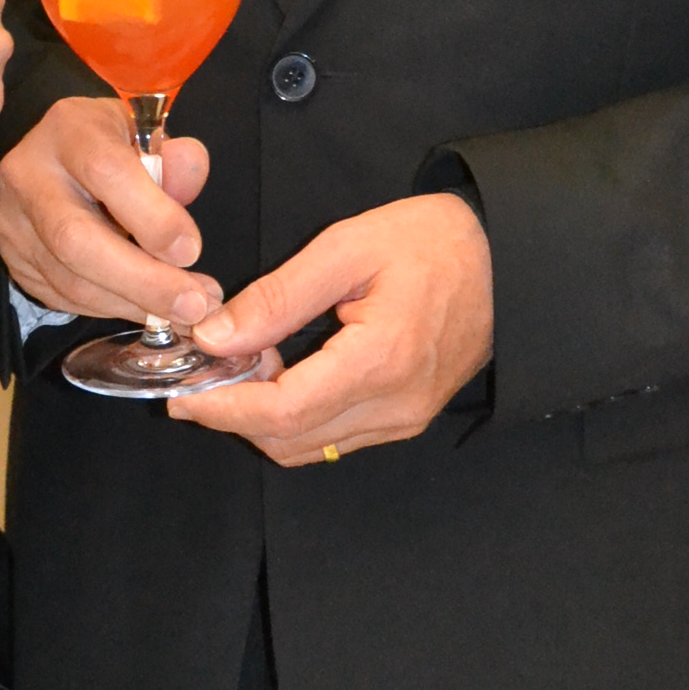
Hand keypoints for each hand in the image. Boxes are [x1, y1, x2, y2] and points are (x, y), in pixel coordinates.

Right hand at [0, 96, 220, 326]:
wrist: (59, 159)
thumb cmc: (115, 147)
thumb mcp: (150, 138)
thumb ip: (176, 161)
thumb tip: (187, 180)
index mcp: (68, 129)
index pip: (106, 171)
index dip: (152, 217)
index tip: (191, 251)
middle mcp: (28, 173)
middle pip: (76, 239)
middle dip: (141, 280)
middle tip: (193, 306)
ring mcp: (13, 220)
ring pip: (70, 280)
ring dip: (133, 303)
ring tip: (183, 312)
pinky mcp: (13, 258)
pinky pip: (64, 297)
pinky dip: (113, 308)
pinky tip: (147, 308)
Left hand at [167, 193, 491, 465]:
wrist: (506, 259)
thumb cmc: (432, 242)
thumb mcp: (347, 248)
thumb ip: (277, 297)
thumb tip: (214, 337)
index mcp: (381, 360)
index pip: (283, 412)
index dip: (223, 409)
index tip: (181, 393)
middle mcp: (396, 406)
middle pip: (290, 440)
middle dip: (235, 414)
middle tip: (209, 366)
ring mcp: (405, 420)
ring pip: (309, 447)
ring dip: (263, 419)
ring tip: (245, 362)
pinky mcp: (407, 420)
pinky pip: (334, 438)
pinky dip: (295, 418)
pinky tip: (282, 373)